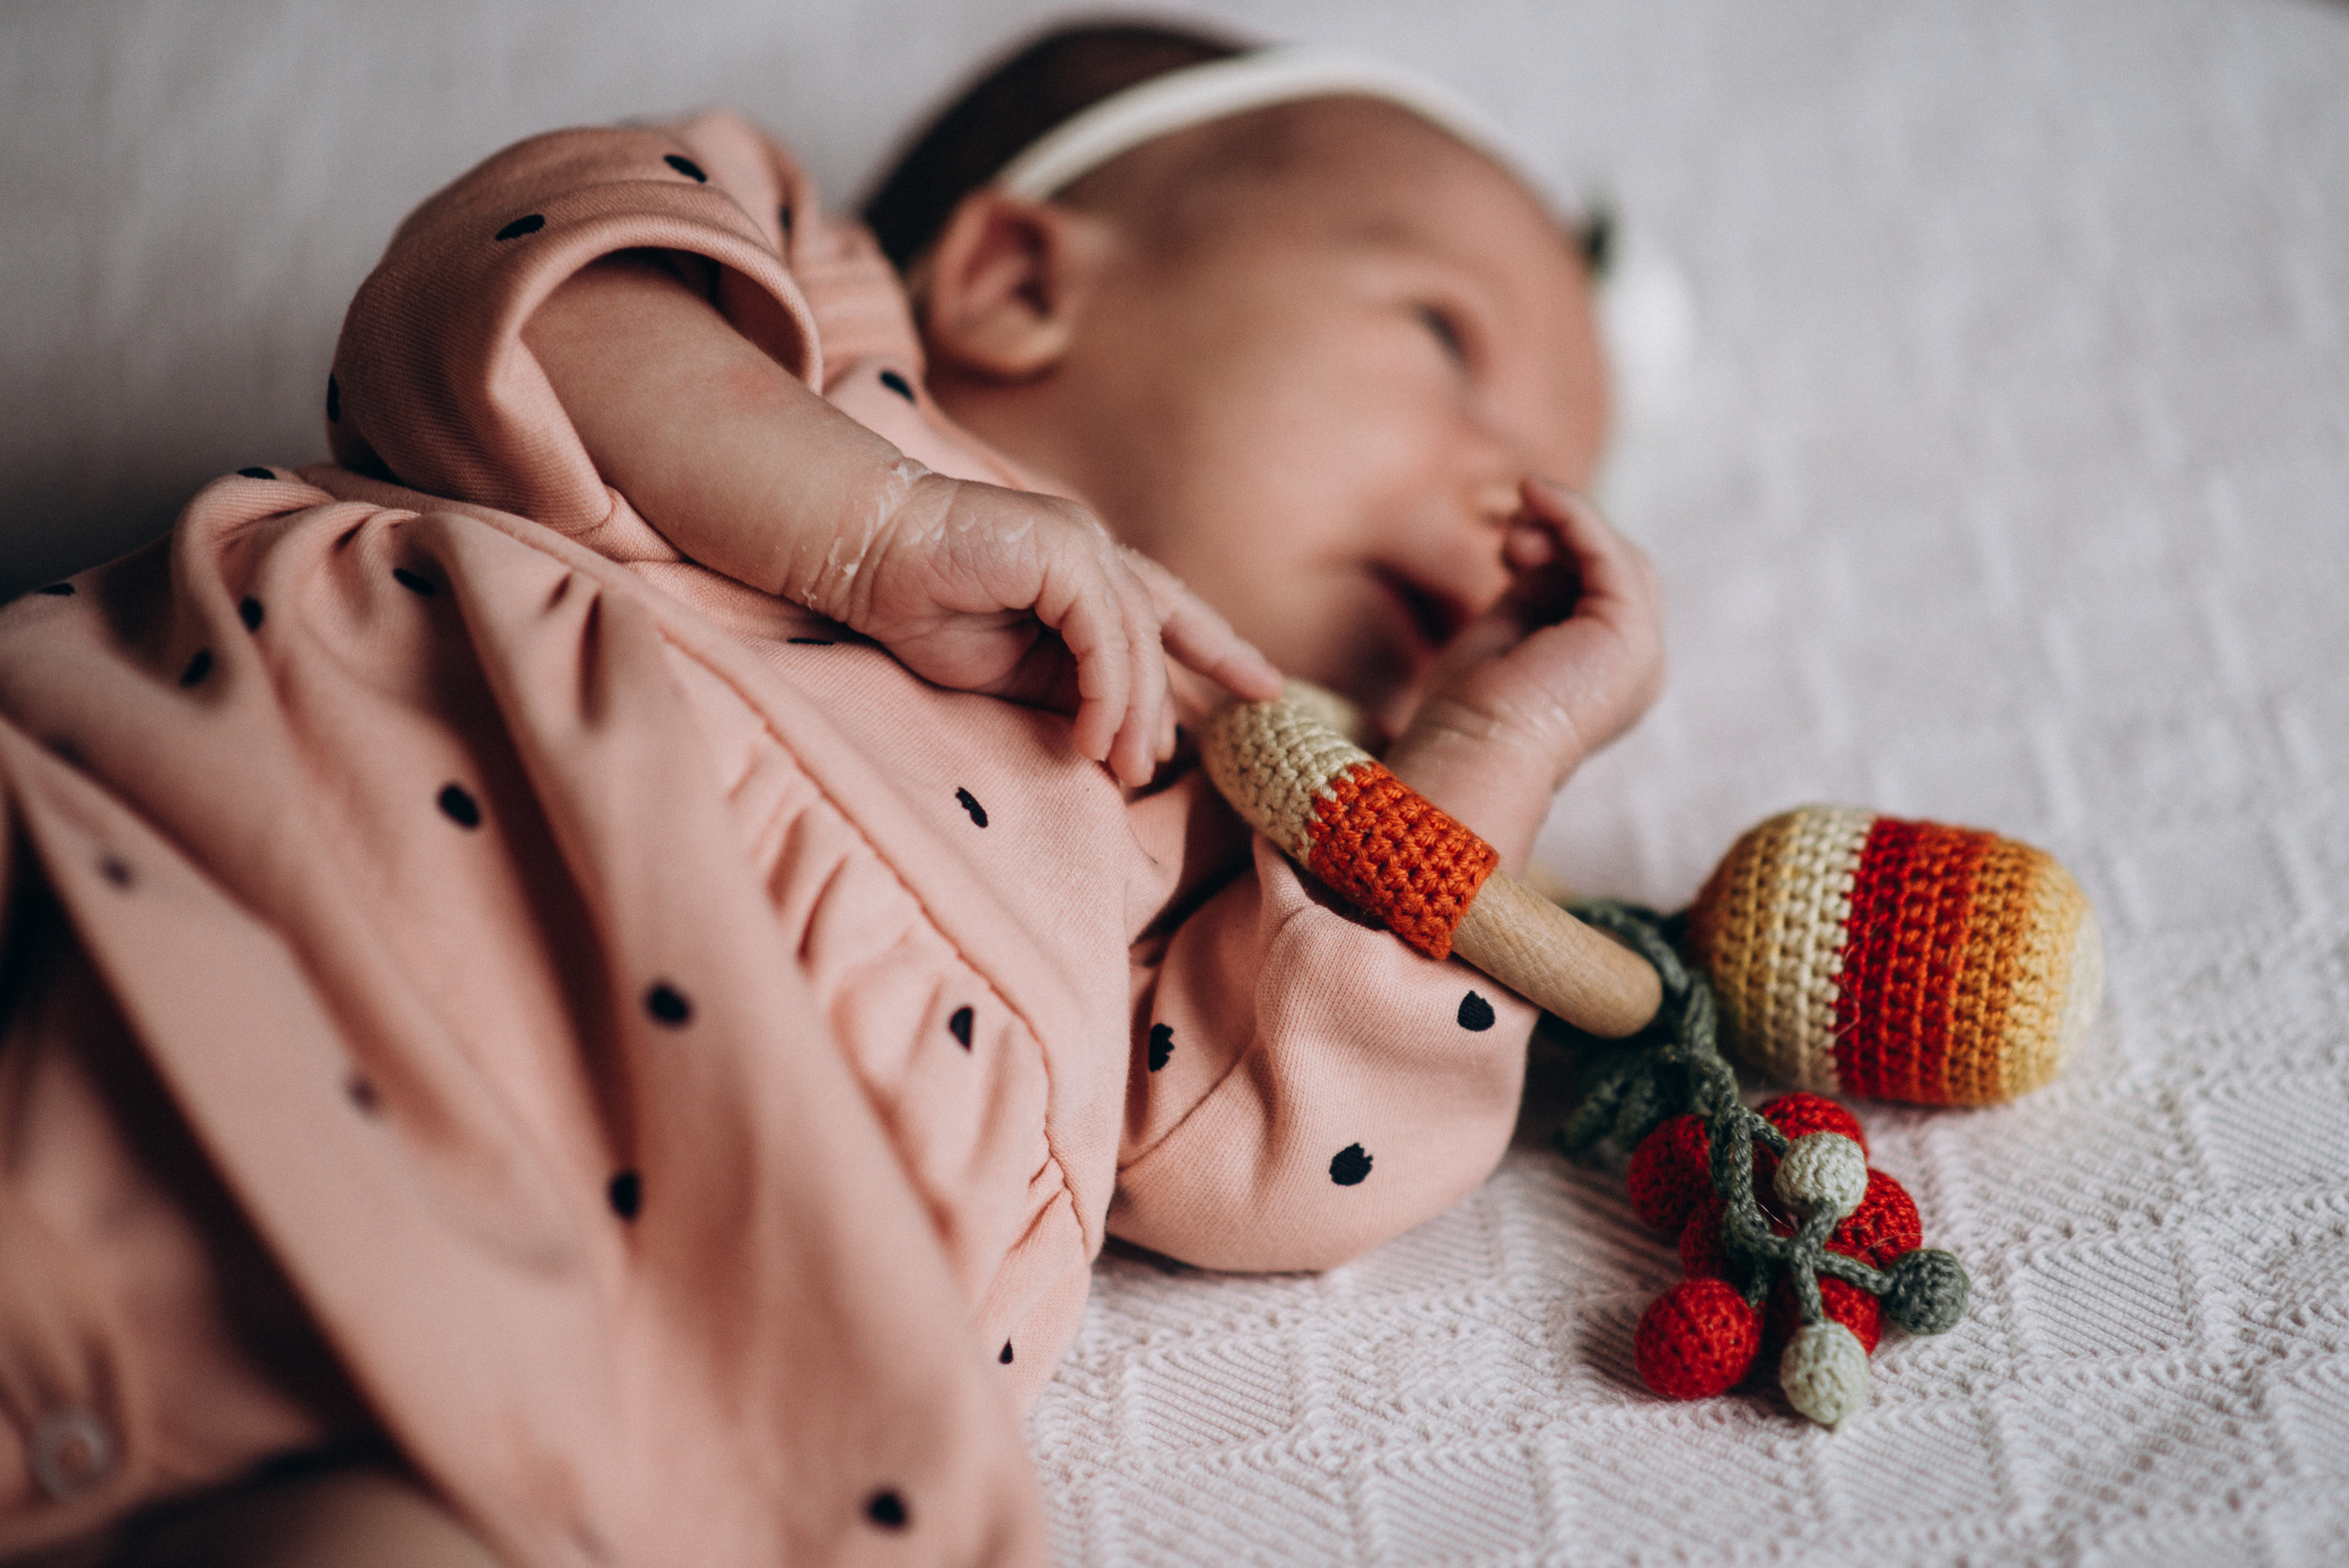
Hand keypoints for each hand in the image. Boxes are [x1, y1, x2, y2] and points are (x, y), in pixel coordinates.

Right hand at [829, 471, 1283, 786]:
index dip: (1221, 647)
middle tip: (1152, 771)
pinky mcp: (1065, 550)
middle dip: (1164, 708)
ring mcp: (1083, 543)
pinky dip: (1107, 692)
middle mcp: (1095, 550)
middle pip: (1159, 635)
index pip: (1170, 612)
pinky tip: (1093, 738)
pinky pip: (1105, 635)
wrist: (864, 555)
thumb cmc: (924, 606)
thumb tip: (1114, 736)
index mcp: (1087, 571)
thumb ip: (1067, 687)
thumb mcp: (1013, 666)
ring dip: (1132, 715)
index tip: (1269, 687)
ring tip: (1123, 770)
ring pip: (1137, 641)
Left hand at [1385, 480, 1664, 864]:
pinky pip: (1611, 555)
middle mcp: (1637, 669)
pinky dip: (1574, 516)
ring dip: (1567, 524)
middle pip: (1618, 572)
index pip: (1603, 593)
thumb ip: (1533, 589)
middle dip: (1564, 539)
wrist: (1472, 748)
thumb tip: (1536, 533)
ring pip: (1620, 559)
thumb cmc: (1472, 709)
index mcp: (1609, 677)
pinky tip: (1535, 493)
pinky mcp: (1632, 635)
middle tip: (1509, 536)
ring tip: (1516, 522)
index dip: (1561, 555)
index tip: (1508, 546)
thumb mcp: (1508, 632)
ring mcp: (1642, 654)